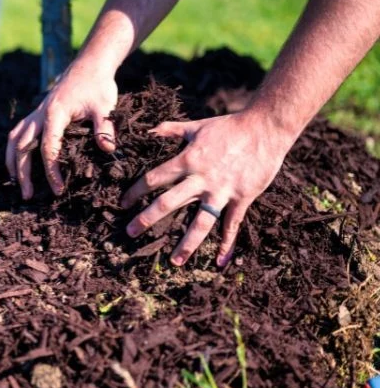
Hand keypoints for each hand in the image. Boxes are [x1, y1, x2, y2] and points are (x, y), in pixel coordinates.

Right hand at [6, 59, 117, 199]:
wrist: (89, 65)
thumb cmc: (98, 86)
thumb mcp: (105, 106)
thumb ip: (105, 128)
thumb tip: (108, 150)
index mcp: (55, 114)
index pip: (47, 148)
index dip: (51, 171)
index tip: (58, 189)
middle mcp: (40, 114)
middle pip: (22, 146)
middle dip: (23, 172)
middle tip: (28, 196)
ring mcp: (36, 113)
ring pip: (14, 139)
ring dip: (12, 162)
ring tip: (15, 183)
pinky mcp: (37, 113)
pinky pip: (18, 132)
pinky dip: (14, 149)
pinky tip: (17, 163)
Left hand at [120, 110, 294, 267]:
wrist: (265, 128)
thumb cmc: (229, 126)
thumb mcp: (196, 126)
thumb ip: (171, 130)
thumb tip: (149, 130)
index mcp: (187, 160)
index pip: (154, 179)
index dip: (136, 191)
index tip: (123, 203)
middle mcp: (201, 179)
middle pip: (168, 203)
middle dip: (147, 219)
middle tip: (130, 233)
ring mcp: (222, 191)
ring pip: (200, 222)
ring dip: (187, 243)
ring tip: (175, 261)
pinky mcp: (242, 198)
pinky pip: (232, 224)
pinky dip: (226, 244)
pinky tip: (220, 261)